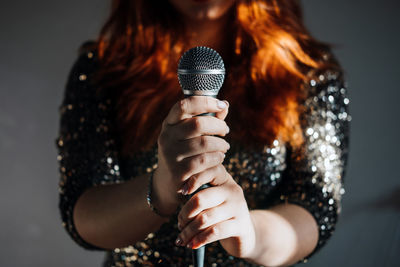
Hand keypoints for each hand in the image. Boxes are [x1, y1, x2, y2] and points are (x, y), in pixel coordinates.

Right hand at [153, 96, 229, 215]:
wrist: (169, 183)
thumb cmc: (186, 153)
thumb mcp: (191, 135)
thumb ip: (208, 119)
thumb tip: (225, 105)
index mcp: (169, 124)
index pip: (184, 105)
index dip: (205, 102)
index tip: (221, 105)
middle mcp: (166, 137)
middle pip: (198, 124)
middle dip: (218, 125)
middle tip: (226, 130)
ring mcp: (171, 155)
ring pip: (204, 143)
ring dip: (221, 144)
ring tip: (225, 147)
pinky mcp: (178, 171)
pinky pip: (204, 160)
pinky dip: (217, 158)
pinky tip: (220, 158)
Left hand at [175, 168, 256, 258]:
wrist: (245, 234)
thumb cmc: (221, 215)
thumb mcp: (213, 199)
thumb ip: (200, 193)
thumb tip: (179, 194)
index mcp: (224, 179)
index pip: (209, 171)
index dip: (192, 180)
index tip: (180, 192)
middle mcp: (233, 191)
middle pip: (201, 198)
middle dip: (185, 214)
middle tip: (180, 223)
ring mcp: (238, 208)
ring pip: (205, 218)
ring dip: (189, 231)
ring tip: (182, 237)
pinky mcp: (240, 226)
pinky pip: (214, 232)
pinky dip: (199, 239)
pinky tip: (192, 244)